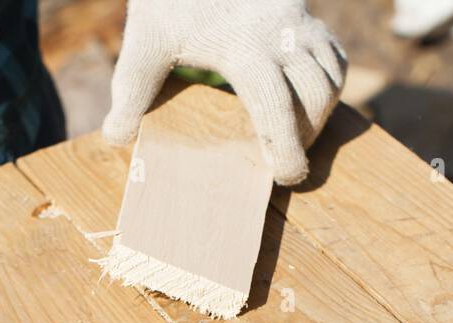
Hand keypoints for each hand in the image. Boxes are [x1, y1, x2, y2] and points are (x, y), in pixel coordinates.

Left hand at [103, 0, 347, 185]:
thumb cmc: (170, 1)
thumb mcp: (145, 42)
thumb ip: (131, 91)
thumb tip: (117, 138)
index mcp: (245, 47)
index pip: (276, 106)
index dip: (286, 146)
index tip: (287, 176)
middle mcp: (281, 34)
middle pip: (315, 97)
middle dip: (306, 137)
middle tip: (285, 165)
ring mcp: (300, 23)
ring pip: (332, 79)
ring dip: (320, 115)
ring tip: (295, 139)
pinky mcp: (307, 17)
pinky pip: (335, 60)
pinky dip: (328, 88)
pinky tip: (306, 107)